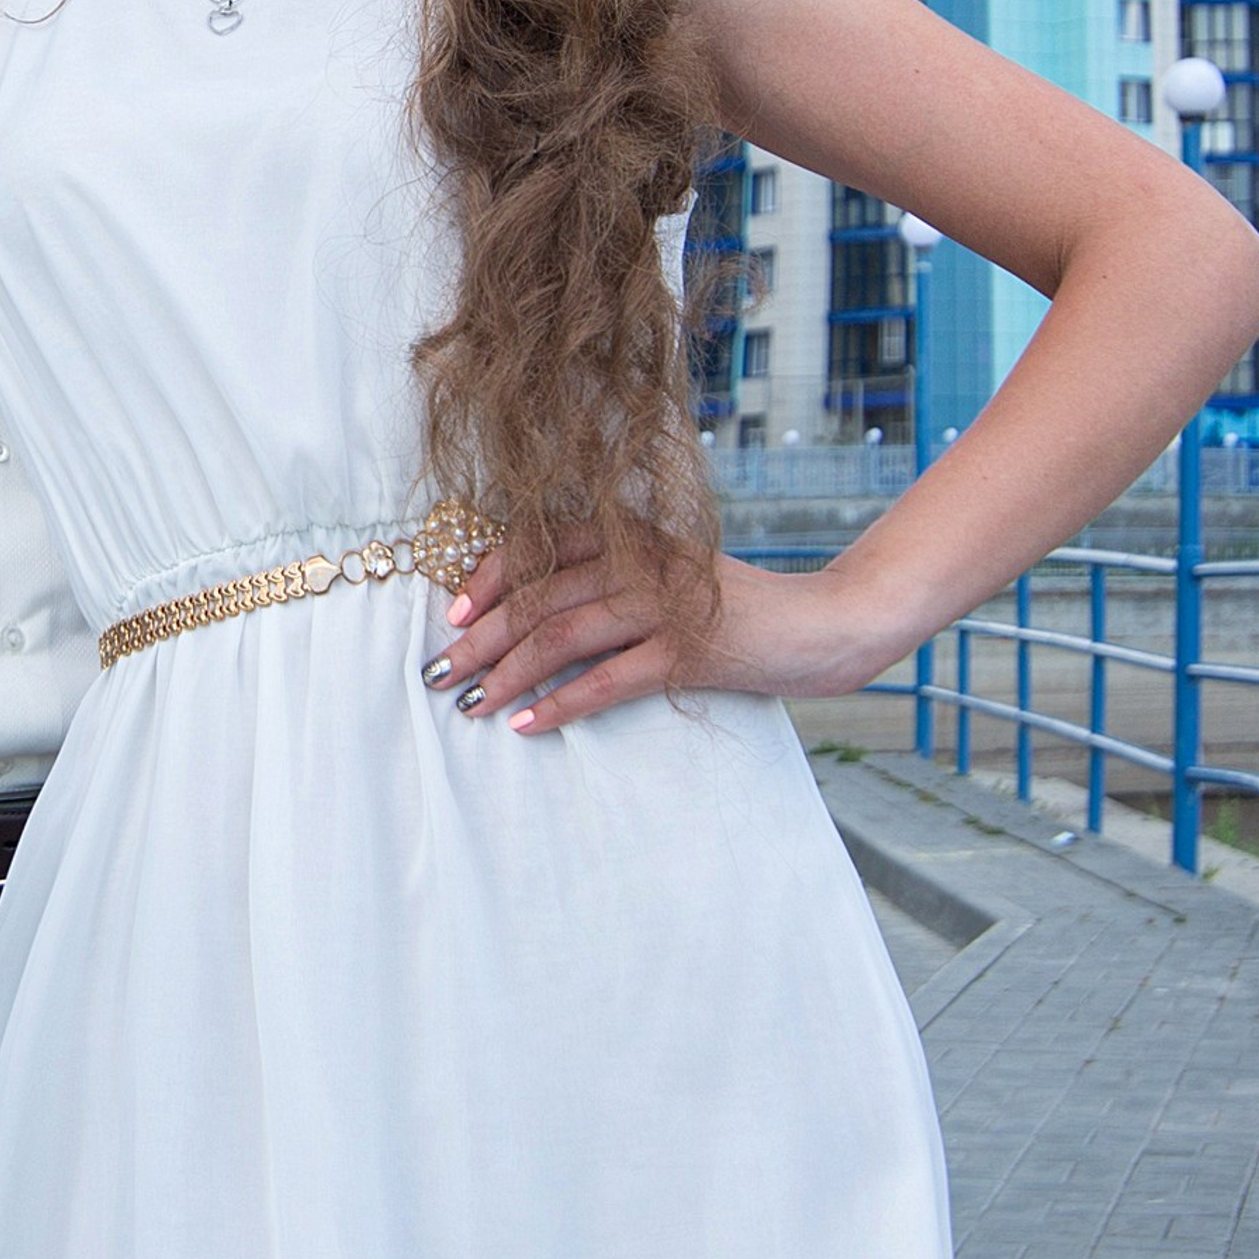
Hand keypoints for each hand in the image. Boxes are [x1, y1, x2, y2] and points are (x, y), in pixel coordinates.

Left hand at [422, 537, 896, 734]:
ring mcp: (663, 605)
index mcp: (631, 533)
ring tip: (469, 704)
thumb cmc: (736, 604)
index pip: (541, 544)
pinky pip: (606, 682)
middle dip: (480, 638)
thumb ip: (614, 577)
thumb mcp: (672, 572)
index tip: (454, 612)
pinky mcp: (686, 653)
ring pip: (561, 639)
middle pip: (539, 597)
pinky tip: (525, 725)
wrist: (821, 623)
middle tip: (438, 671)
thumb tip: (532, 614)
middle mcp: (640, 560)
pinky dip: (559, 705)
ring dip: (506, 676)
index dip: (489, 578)